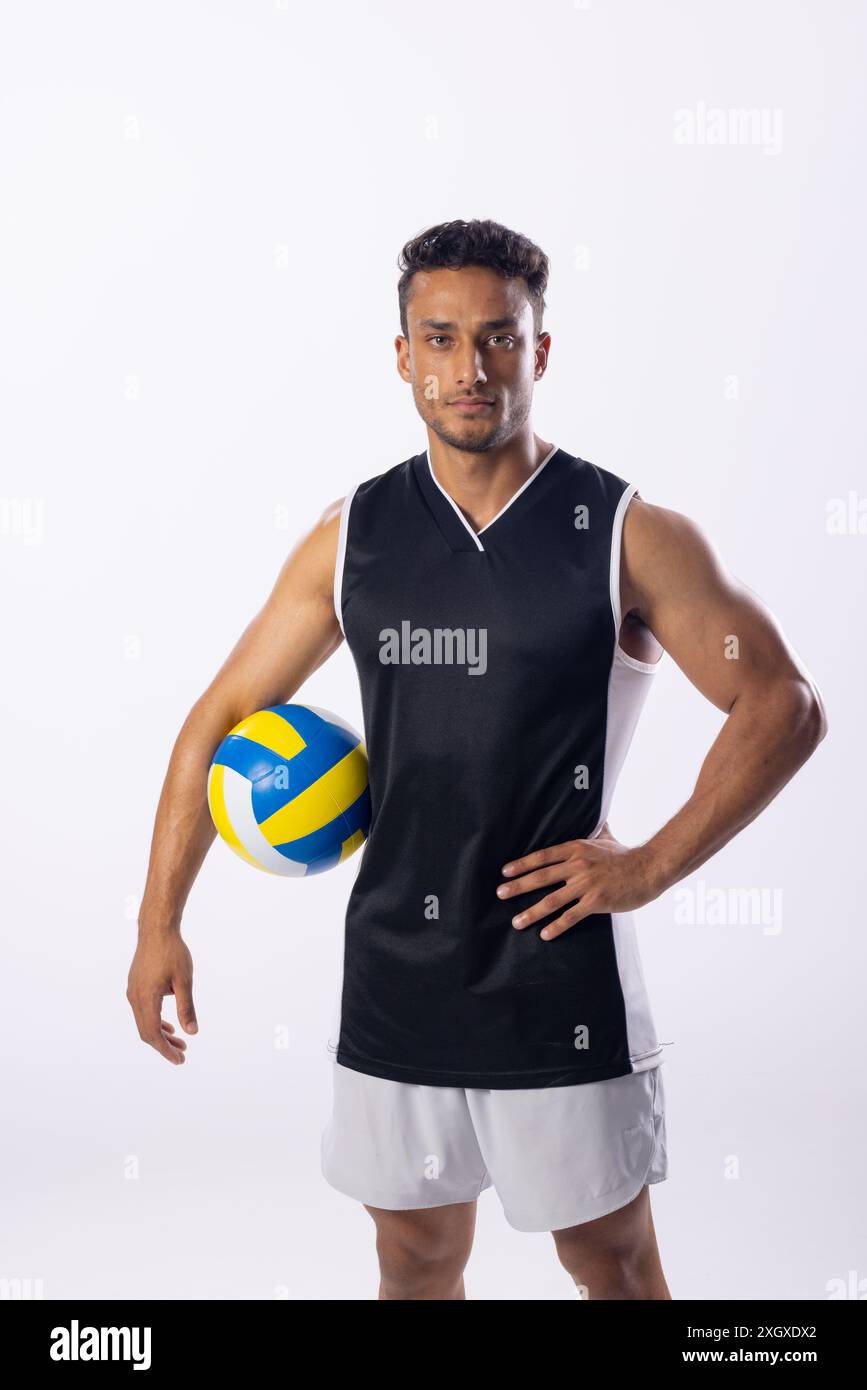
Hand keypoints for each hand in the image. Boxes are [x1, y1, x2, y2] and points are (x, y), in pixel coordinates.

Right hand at [127, 928, 197, 1064]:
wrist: (156, 929)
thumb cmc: (172, 952)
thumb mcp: (184, 981)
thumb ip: (186, 1007)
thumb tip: (192, 1032)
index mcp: (146, 997)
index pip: (153, 1033)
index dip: (165, 1049)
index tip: (179, 1059)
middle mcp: (135, 997)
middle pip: (146, 1031)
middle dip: (164, 1045)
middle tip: (182, 1055)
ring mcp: (133, 991)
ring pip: (144, 1022)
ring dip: (161, 1034)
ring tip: (180, 1042)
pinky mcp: (135, 986)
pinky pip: (142, 1011)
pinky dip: (155, 1021)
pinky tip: (168, 1026)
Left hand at [496, 823, 657, 939]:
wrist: (649, 868)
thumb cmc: (626, 855)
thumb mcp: (607, 837)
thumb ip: (596, 829)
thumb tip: (595, 816)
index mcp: (576, 848)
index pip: (542, 856)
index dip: (522, 864)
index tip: (505, 872)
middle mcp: (578, 865)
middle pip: (541, 877)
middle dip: (517, 886)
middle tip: (500, 894)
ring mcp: (587, 884)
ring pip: (552, 900)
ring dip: (531, 912)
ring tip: (516, 922)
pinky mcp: (597, 901)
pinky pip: (572, 916)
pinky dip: (556, 926)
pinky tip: (545, 934)